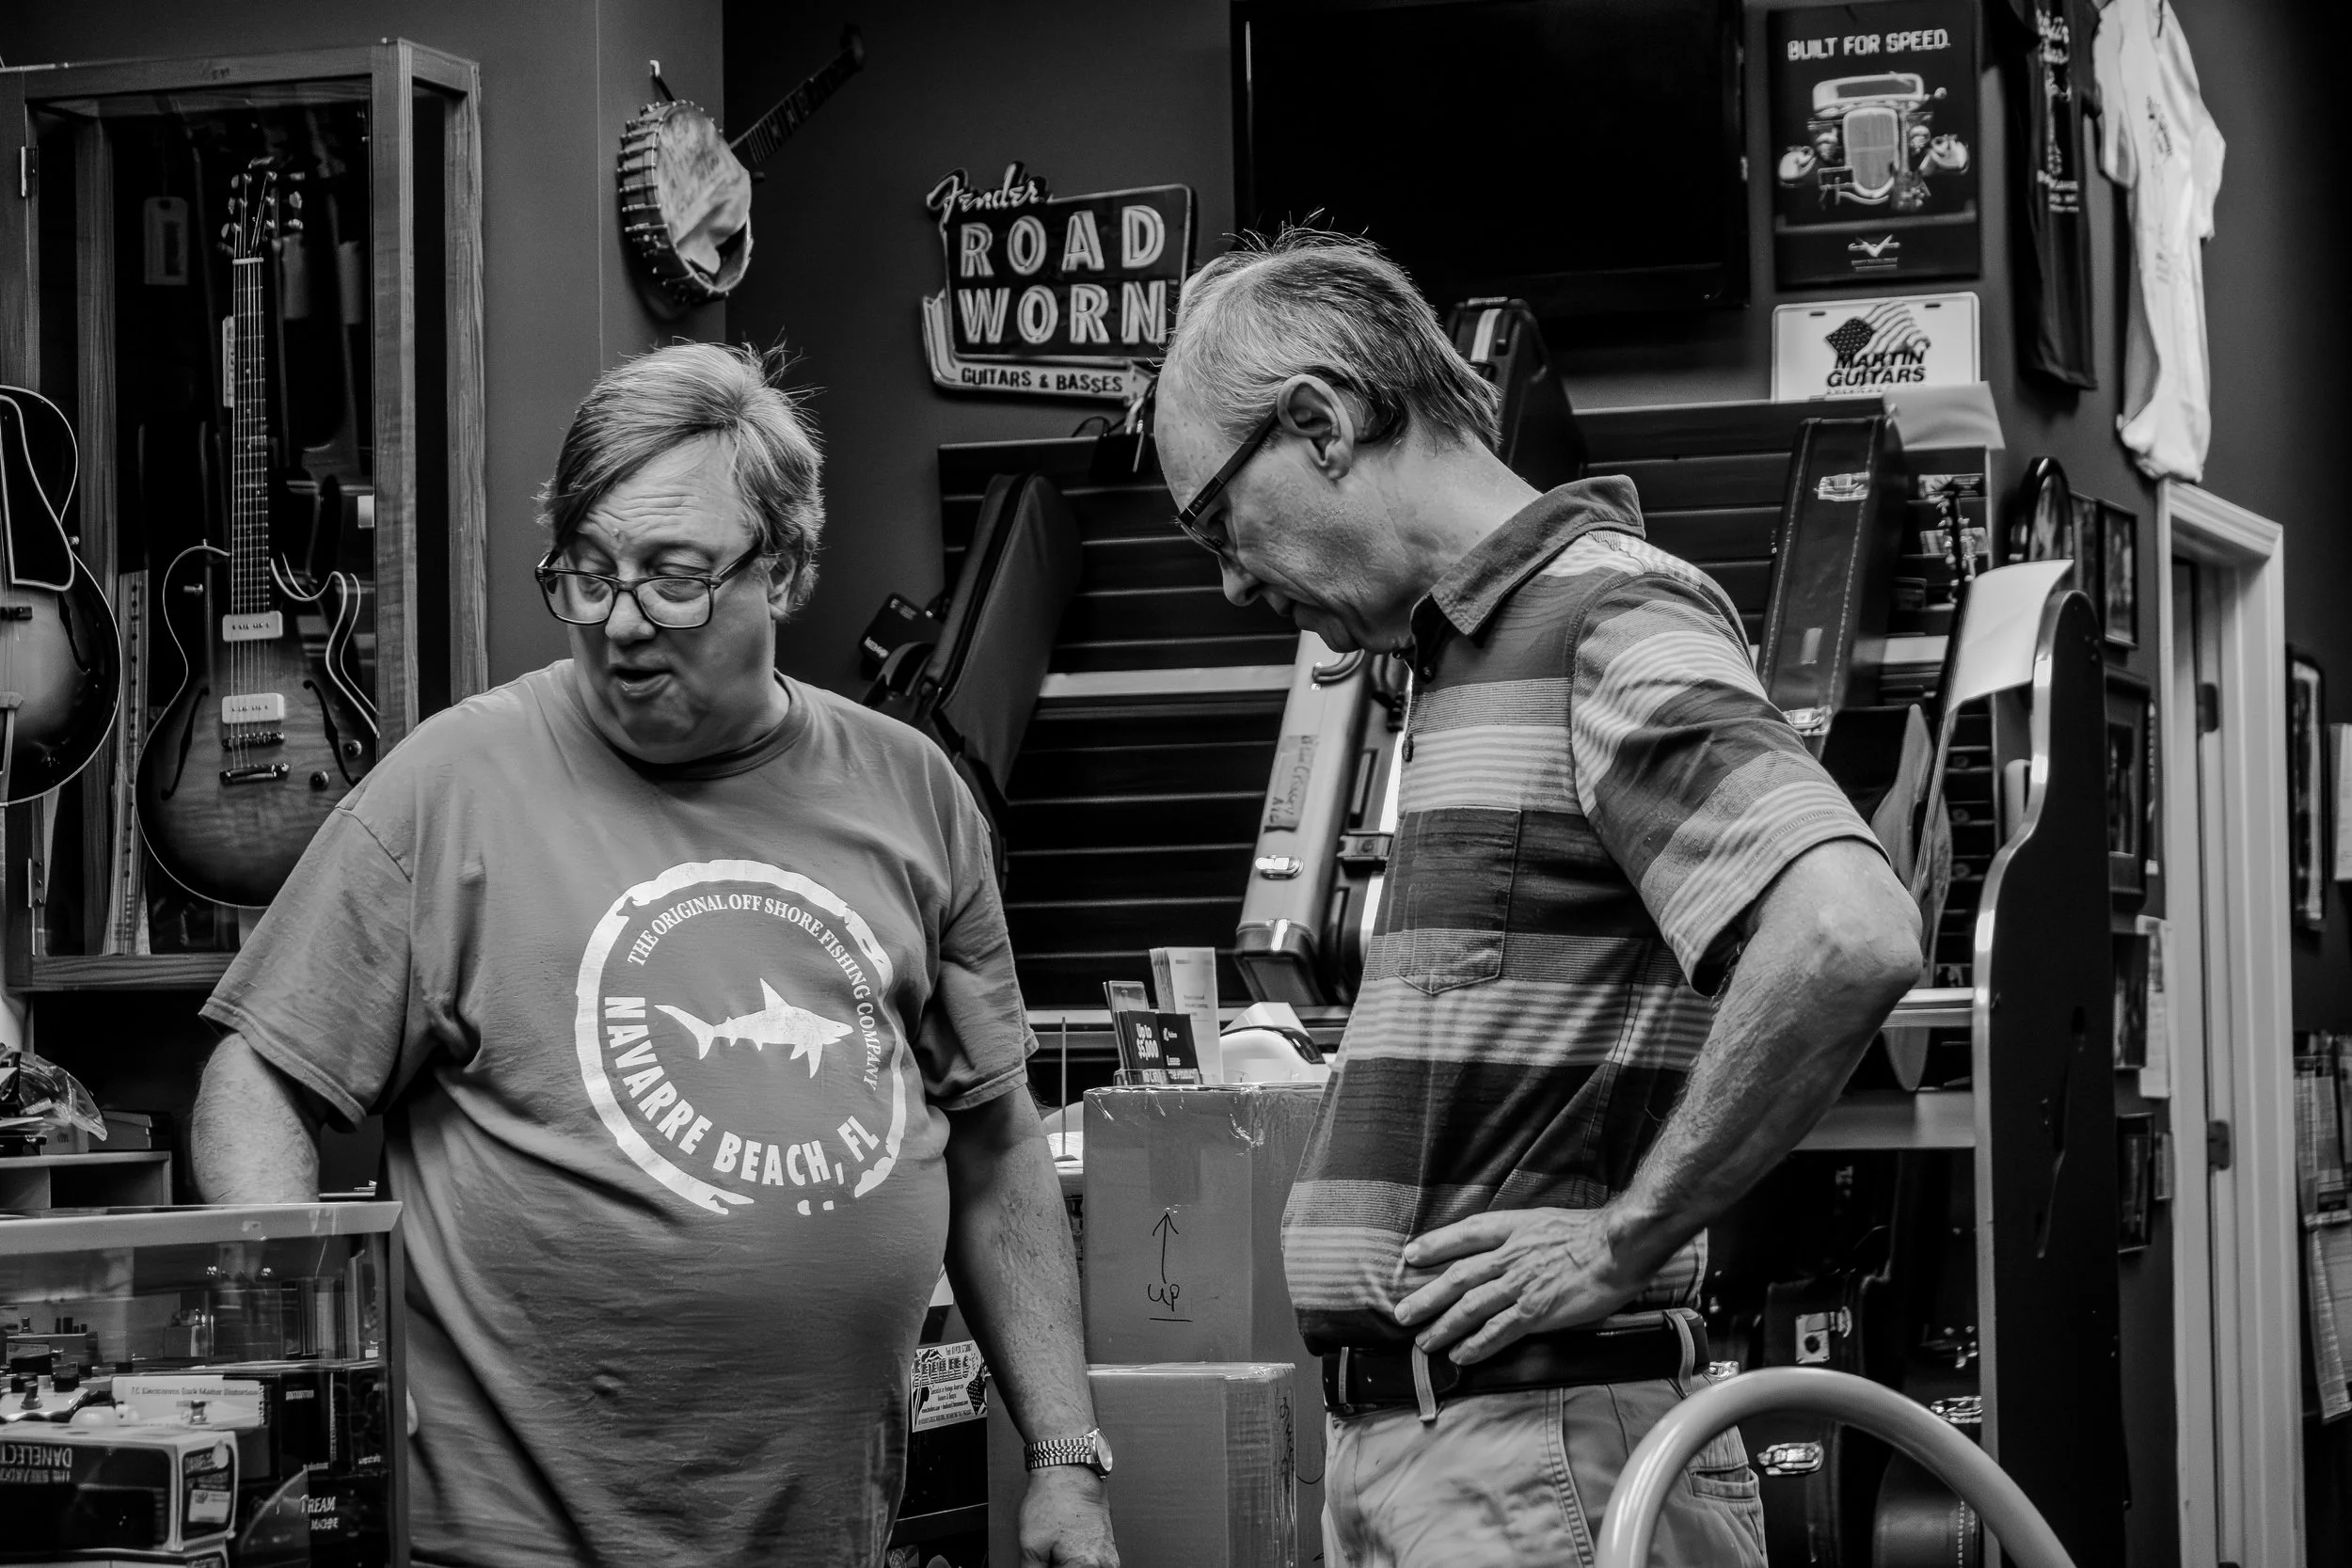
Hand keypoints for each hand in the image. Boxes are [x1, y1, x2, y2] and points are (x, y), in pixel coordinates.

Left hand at [1020, 1466, 1116, 1567]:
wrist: (1070, 1470)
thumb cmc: (1053, 1498)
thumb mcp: (1030, 1545)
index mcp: (1084, 1566)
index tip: (1042, 1565)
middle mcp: (1103, 1564)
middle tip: (1048, 1558)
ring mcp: (1109, 1556)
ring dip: (1070, 1566)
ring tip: (1055, 1552)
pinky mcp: (1109, 1548)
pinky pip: (1094, 1566)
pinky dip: (1080, 1564)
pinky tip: (1066, 1552)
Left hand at [1392, 1207, 1647, 1364]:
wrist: (1617, 1248)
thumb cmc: (1590, 1234)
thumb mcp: (1545, 1221)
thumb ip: (1520, 1235)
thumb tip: (1505, 1246)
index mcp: (1512, 1228)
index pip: (1464, 1235)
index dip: (1434, 1244)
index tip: (1410, 1254)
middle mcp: (1508, 1256)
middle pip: (1457, 1277)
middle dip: (1426, 1297)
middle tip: (1402, 1314)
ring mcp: (1519, 1284)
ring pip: (1470, 1307)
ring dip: (1443, 1326)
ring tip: (1424, 1342)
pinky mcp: (1535, 1311)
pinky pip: (1498, 1331)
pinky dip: (1476, 1345)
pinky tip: (1461, 1356)